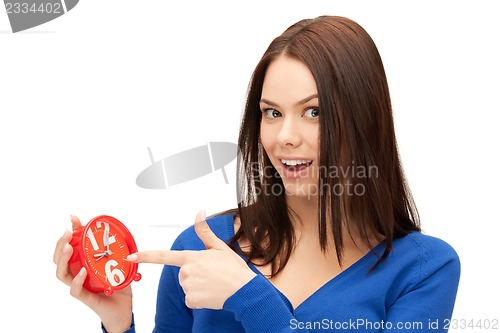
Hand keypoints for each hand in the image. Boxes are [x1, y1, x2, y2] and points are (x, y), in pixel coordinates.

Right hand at [54, 215, 132, 332]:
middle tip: (68, 232)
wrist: (123, 310)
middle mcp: (77, 275)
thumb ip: (116, 251)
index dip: (69, 234)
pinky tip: (82, 271)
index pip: (68, 249)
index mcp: (81, 266)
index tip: (73, 219)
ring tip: (69, 247)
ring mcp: (80, 287)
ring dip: (63, 259)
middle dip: (61, 244)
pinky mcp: (86, 298)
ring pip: (62, 274)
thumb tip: (120, 234)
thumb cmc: (117, 287)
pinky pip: (76, 290)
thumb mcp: (117, 264)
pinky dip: (77, 280)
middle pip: (59, 260)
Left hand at [127, 211, 255, 309]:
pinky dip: (200, 298)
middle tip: (212, 274)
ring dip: (198, 286)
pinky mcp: (191, 301)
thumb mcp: (219, 247)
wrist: (244, 291)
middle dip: (194, 274)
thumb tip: (199, 212)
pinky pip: (190, 299)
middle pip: (183, 273)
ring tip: (214, 283)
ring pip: (187, 286)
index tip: (130, 257)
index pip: (163, 256)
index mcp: (191, 257)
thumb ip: (204, 231)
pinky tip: (211, 294)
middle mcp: (186, 272)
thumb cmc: (233, 269)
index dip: (145, 256)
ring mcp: (187, 287)